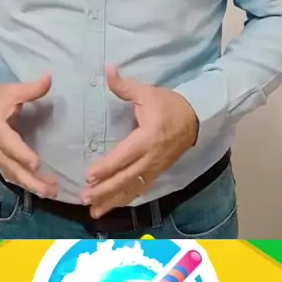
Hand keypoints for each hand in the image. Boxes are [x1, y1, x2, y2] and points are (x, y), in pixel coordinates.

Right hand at [0, 73, 57, 198]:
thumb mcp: (11, 91)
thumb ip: (31, 89)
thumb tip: (49, 78)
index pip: (8, 144)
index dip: (22, 155)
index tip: (36, 164)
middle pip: (11, 167)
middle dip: (31, 180)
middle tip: (50, 189)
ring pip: (12, 175)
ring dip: (31, 185)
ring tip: (51, 192)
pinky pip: (12, 176)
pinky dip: (26, 184)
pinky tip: (41, 189)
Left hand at [80, 66, 198, 217]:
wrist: (197, 118)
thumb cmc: (169, 104)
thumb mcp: (148, 92)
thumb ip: (125, 86)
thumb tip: (108, 70)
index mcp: (149, 136)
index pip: (125, 155)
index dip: (108, 167)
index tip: (90, 175)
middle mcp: (153, 156)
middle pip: (127, 177)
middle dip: (105, 189)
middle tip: (85, 197)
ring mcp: (156, 167)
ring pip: (133, 188)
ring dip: (113, 200)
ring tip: (94, 211)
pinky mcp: (158, 172)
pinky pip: (140, 189)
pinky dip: (124, 200)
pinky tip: (110, 207)